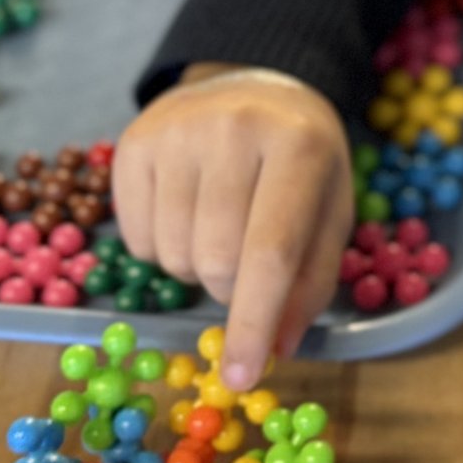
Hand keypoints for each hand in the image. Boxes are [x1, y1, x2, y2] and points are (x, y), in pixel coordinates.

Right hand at [112, 67, 351, 387]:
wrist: (251, 84)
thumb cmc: (301, 161)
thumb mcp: (330, 211)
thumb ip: (311, 282)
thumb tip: (274, 349)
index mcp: (300, 146)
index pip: (271, 253)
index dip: (253, 323)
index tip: (240, 377)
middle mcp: (234, 129)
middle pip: (216, 261)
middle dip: (231, 287)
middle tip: (248, 260)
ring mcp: (176, 130)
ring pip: (172, 256)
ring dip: (196, 268)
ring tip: (219, 225)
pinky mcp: (132, 142)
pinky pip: (134, 242)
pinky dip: (160, 249)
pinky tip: (185, 210)